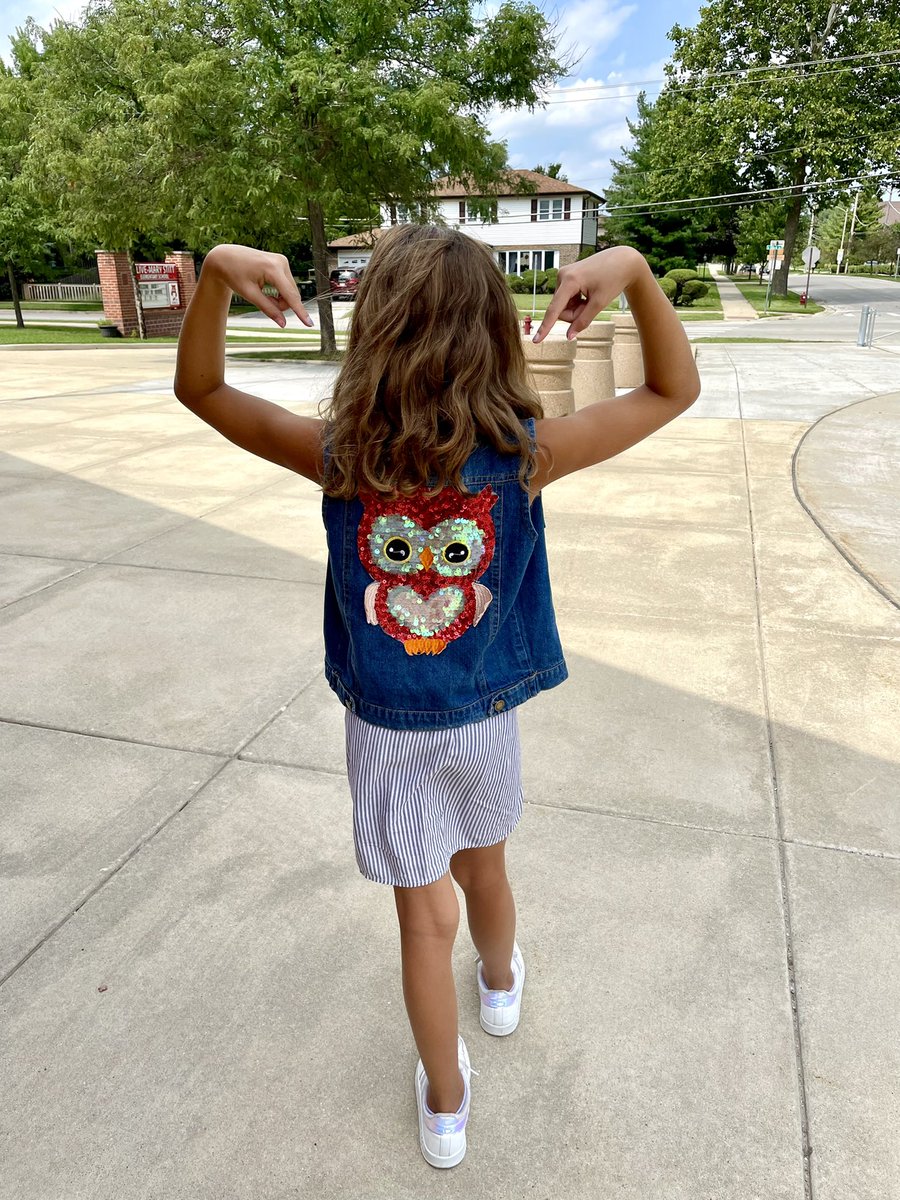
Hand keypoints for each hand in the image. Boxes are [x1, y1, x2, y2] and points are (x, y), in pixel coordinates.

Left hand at [202, 244, 314, 328]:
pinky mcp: (281, 262)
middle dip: (280, 304)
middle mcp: (281, 262)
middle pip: (291, 295)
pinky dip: (279, 291)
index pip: (290, 295)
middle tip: (264, 302)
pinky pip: (287, 284)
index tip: (309, 324)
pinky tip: (267, 288)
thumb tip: (283, 323)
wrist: (226, 257)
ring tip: (262, 293)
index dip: (300, 311)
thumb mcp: (249, 294)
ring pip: (290, 291)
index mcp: (273, 269)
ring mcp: (282, 261)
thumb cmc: (234, 274)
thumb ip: (268, 309)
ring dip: (279, 298)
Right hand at [533, 246, 647, 343]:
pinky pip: (567, 298)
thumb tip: (569, 336)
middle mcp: (562, 275)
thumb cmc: (613, 278)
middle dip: (575, 313)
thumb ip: (583, 321)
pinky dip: (577, 300)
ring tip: (591, 296)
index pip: (554, 309)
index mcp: (570, 280)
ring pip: (564, 305)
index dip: (545, 327)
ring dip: (577, 307)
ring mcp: (563, 275)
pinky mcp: (566, 276)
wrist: (622, 261)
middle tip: (591, 305)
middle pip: (561, 309)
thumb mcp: (599, 303)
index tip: (535, 340)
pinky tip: (588, 292)